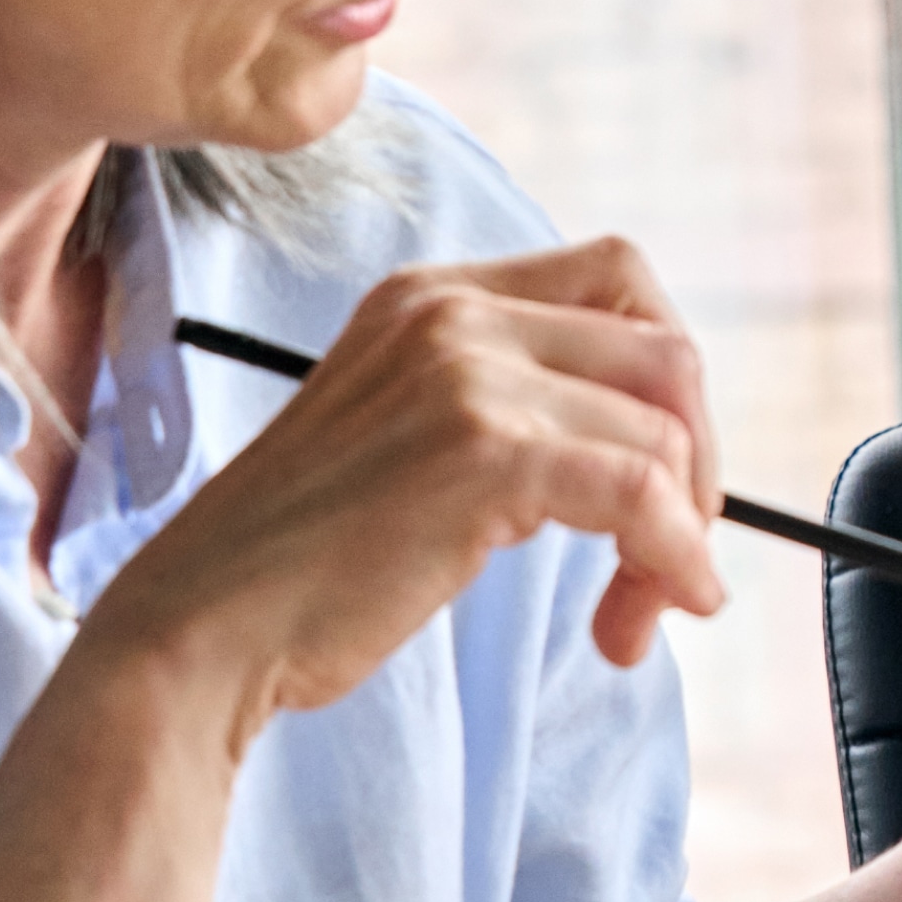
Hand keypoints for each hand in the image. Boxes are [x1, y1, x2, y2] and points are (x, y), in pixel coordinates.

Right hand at [135, 238, 723, 719]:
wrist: (206, 624)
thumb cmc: (305, 560)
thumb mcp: (408, 433)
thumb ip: (508, 403)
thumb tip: (657, 448)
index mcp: (434, 294)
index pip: (619, 277)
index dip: (665, 383)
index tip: (660, 477)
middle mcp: (453, 309)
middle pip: (662, 350)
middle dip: (695, 461)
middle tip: (669, 553)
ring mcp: (466, 372)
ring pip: (663, 431)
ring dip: (680, 535)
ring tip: (634, 615)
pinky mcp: (484, 451)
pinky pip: (643, 493)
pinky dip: (674, 557)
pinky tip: (651, 616)